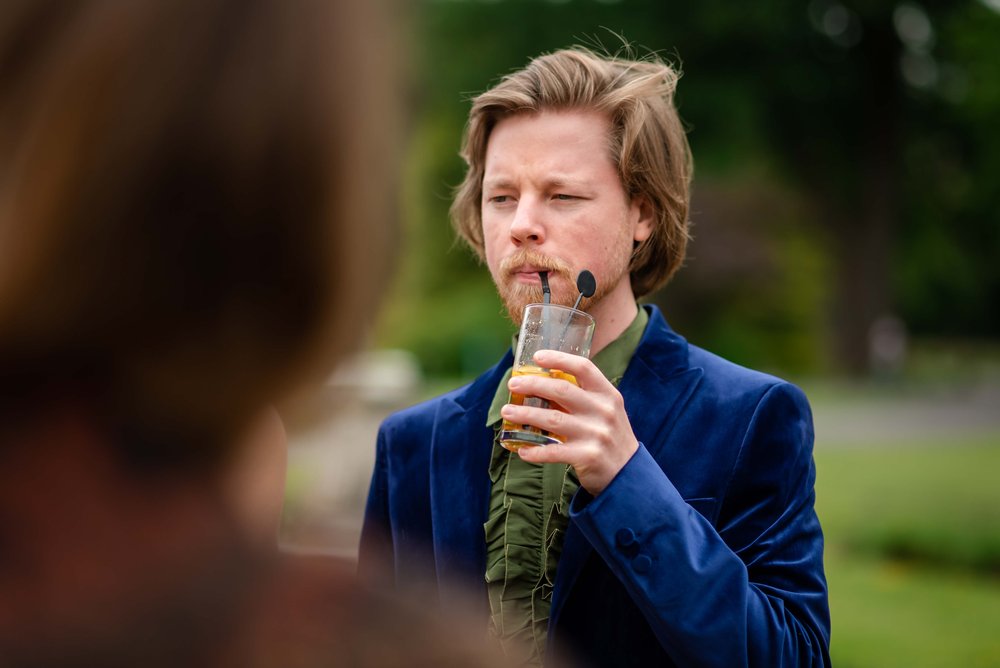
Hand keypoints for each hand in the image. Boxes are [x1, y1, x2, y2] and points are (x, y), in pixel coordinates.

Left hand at [502, 349, 638, 494]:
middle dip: (533, 385)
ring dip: (525, 414)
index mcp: (607, 394)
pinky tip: (521, 450)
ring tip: (507, 412)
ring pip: (552, 419)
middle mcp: (603, 411)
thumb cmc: (609, 437)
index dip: (559, 359)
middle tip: (512, 385)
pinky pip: (554, 451)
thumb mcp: (605, 411)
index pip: (583, 368)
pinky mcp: (588, 456)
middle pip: (562, 390)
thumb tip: (542, 384)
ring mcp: (596, 434)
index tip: (537, 357)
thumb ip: (582, 397)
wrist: (629, 474)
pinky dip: (535, 451)